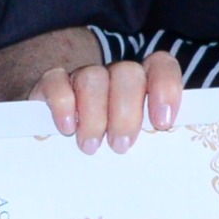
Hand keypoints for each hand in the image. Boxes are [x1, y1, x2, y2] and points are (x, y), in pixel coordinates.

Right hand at [31, 45, 181, 154]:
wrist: (58, 153)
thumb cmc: (109, 148)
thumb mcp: (135, 144)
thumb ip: (151, 139)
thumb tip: (168, 152)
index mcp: (143, 84)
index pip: (161, 66)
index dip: (165, 88)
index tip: (162, 123)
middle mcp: (115, 75)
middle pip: (127, 73)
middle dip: (126, 113)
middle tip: (120, 146)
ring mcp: (82, 76)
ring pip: (92, 77)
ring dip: (94, 115)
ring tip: (91, 146)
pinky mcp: (50, 84)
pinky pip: (56, 81)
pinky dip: (63, 105)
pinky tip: (67, 128)